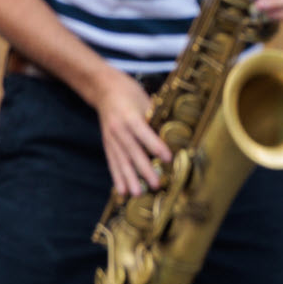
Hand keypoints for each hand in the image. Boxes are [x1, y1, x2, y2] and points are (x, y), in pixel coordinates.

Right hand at [94, 68, 171, 196]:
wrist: (104, 89)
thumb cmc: (131, 95)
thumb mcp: (146, 102)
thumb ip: (156, 120)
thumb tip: (178, 136)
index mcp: (130, 117)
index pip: (144, 133)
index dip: (156, 146)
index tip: (168, 158)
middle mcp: (119, 129)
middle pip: (132, 151)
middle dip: (144, 169)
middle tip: (155, 184)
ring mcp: (111, 138)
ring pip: (121, 161)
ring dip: (129, 179)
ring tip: (137, 194)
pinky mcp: (107, 144)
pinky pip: (112, 163)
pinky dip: (117, 178)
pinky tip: (122, 191)